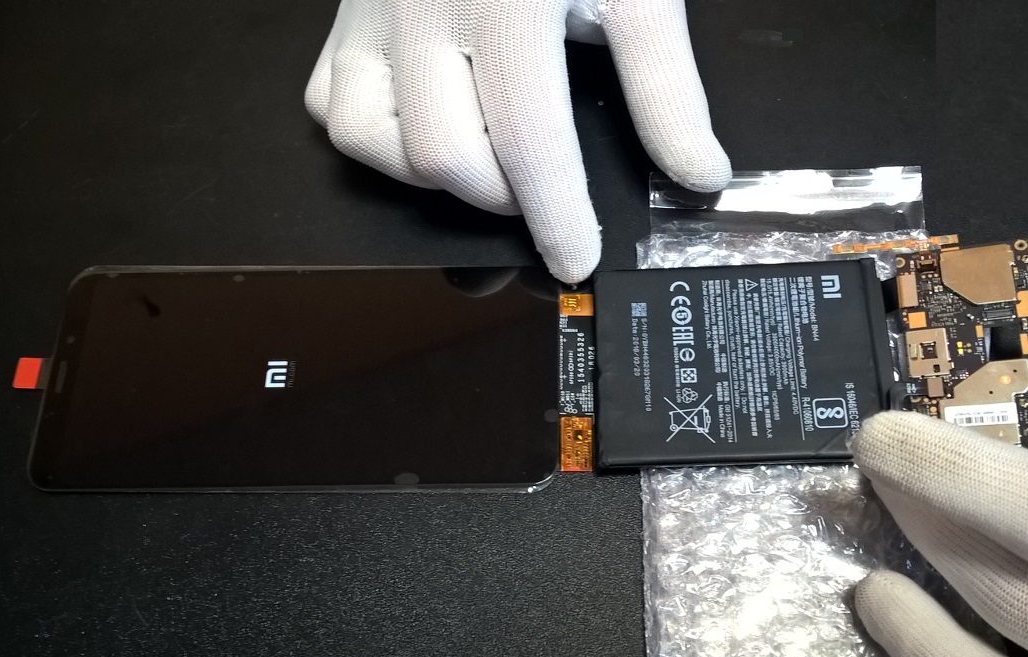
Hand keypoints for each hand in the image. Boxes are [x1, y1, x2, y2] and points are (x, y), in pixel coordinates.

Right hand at [305, 0, 732, 283]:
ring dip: (428, 173)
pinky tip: (426, 119)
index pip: (528, 139)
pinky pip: (330, 100)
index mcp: (504, 0)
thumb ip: (664, 84)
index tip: (576, 260)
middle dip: (498, 198)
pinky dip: (375, 133)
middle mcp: (421, 6)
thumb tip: (697, 173)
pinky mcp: (342, 12)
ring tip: (483, 155)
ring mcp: (369, 10)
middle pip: (441, 155)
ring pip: (365, 139)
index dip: (556, 216)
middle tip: (539, 187)